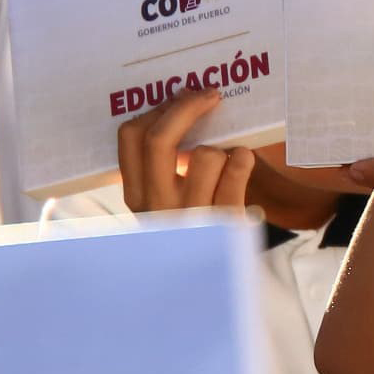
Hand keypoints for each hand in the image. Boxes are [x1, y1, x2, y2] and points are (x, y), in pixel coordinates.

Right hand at [117, 88, 258, 212]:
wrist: (215, 277)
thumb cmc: (193, 225)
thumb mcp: (165, 200)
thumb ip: (163, 163)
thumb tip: (182, 99)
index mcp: (137, 197)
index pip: (129, 138)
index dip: (156, 109)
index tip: (179, 97)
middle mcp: (157, 207)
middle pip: (159, 139)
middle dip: (186, 108)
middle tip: (210, 96)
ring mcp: (191, 217)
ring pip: (206, 154)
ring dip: (222, 146)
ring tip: (228, 156)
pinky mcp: (226, 222)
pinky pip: (237, 170)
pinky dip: (244, 158)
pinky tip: (243, 159)